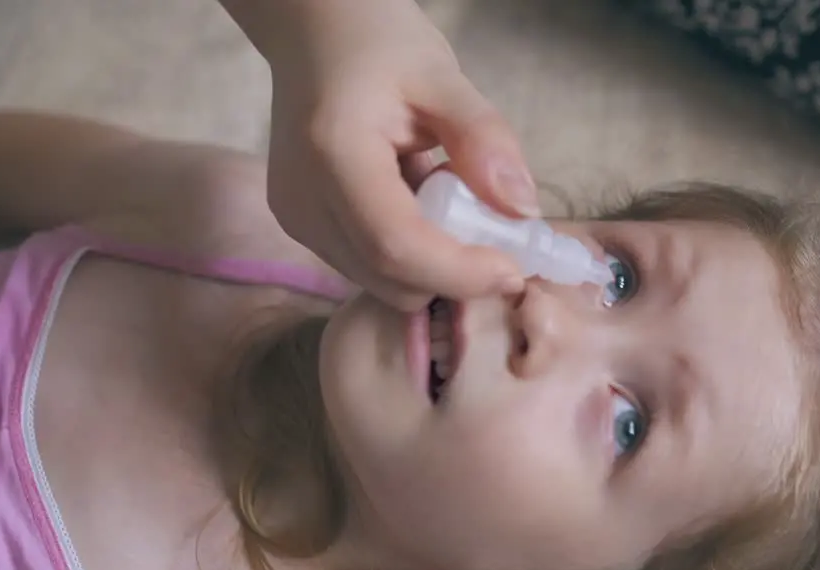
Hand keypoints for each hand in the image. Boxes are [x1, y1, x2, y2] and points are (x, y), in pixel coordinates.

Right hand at [223, 0, 535, 310]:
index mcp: (334, 154)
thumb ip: (484, 140)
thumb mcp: (444, 78)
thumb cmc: (379, 45)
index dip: (460, 272)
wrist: (315, 34)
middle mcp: (303, 201)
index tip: (514, 269)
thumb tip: (522, 211)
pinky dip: (411, 255)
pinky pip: (370, 268)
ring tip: (447, 202)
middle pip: (391, 279)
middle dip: (453, 275)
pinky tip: (419, 204)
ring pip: (383, 284)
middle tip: (493, 233)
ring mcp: (297, 221)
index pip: (397, 246)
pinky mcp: (302, 230)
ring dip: (433, 265)